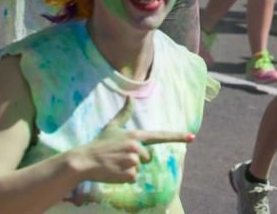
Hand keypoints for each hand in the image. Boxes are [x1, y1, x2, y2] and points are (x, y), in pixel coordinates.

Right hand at [71, 98, 192, 183]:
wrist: (84, 161)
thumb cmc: (98, 144)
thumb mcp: (112, 127)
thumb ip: (124, 113)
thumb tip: (130, 97)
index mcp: (135, 135)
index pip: (161, 136)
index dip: (177, 137)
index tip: (192, 138)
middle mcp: (137, 147)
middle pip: (147, 158)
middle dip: (136, 159)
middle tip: (120, 157)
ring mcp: (133, 161)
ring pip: (139, 169)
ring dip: (129, 169)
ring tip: (115, 164)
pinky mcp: (129, 174)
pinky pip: (133, 178)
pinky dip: (124, 178)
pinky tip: (114, 172)